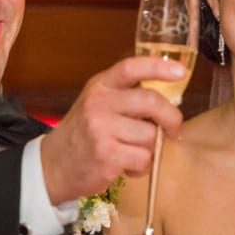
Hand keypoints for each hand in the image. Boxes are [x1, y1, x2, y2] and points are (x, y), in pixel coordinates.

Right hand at [40, 56, 185, 203]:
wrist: (53, 166)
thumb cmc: (83, 136)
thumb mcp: (97, 105)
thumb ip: (125, 98)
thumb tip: (169, 101)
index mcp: (100, 86)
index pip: (131, 67)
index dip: (158, 67)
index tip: (180, 72)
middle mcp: (99, 103)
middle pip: (151, 101)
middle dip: (171, 118)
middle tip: (175, 129)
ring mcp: (101, 129)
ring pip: (150, 136)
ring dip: (150, 149)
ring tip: (132, 153)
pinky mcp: (107, 154)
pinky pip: (143, 159)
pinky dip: (141, 167)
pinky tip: (126, 166)